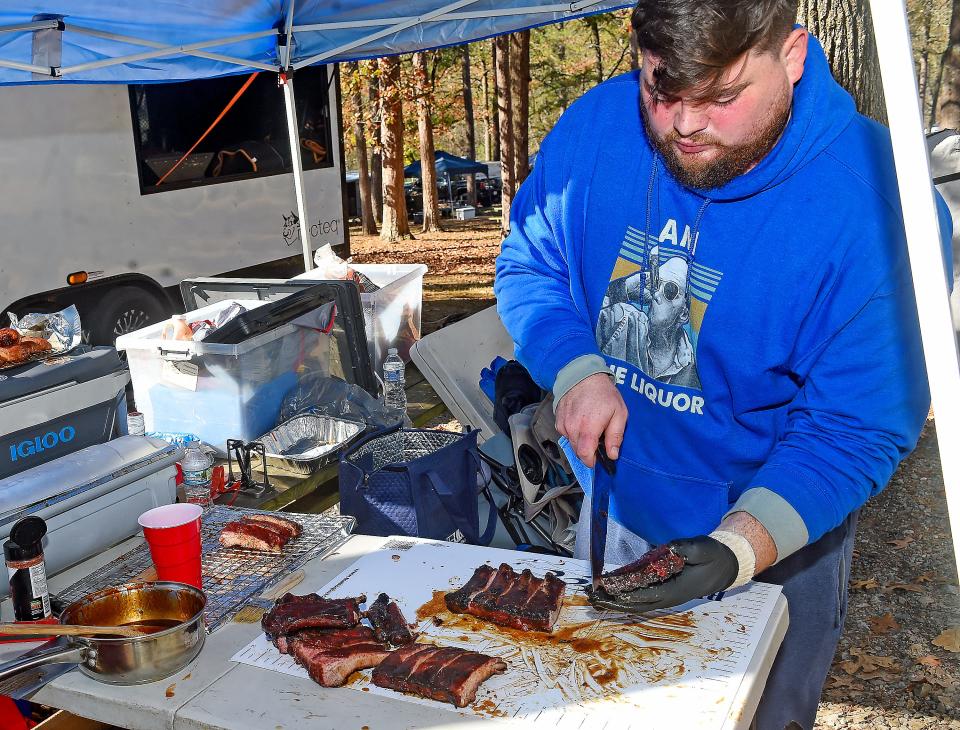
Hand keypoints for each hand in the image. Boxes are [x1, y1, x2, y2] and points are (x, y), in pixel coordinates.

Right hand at [555, 372, 626, 467]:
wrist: (584, 376)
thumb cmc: (604, 394)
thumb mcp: (619, 413)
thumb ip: (615, 436)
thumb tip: (612, 455)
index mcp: (588, 428)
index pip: (584, 455)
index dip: (590, 462)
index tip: (596, 460)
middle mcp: (573, 427)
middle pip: (577, 451)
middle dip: (587, 451)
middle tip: (597, 440)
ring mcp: (563, 424)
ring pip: (571, 443)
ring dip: (580, 442)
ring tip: (589, 428)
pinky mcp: (558, 420)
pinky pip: (565, 434)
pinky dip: (573, 433)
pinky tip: (580, 422)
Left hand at [588, 536, 739, 612]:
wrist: (724, 567)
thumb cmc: (711, 556)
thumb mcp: (702, 547)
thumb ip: (686, 548)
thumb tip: (670, 549)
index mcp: (676, 589)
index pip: (645, 593)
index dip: (624, 591)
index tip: (605, 589)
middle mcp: (668, 597)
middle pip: (635, 604)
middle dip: (612, 602)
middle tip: (591, 598)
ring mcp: (665, 598)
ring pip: (636, 605)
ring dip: (615, 603)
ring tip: (594, 600)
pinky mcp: (663, 593)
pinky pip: (640, 600)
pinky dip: (624, 600)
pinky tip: (611, 598)